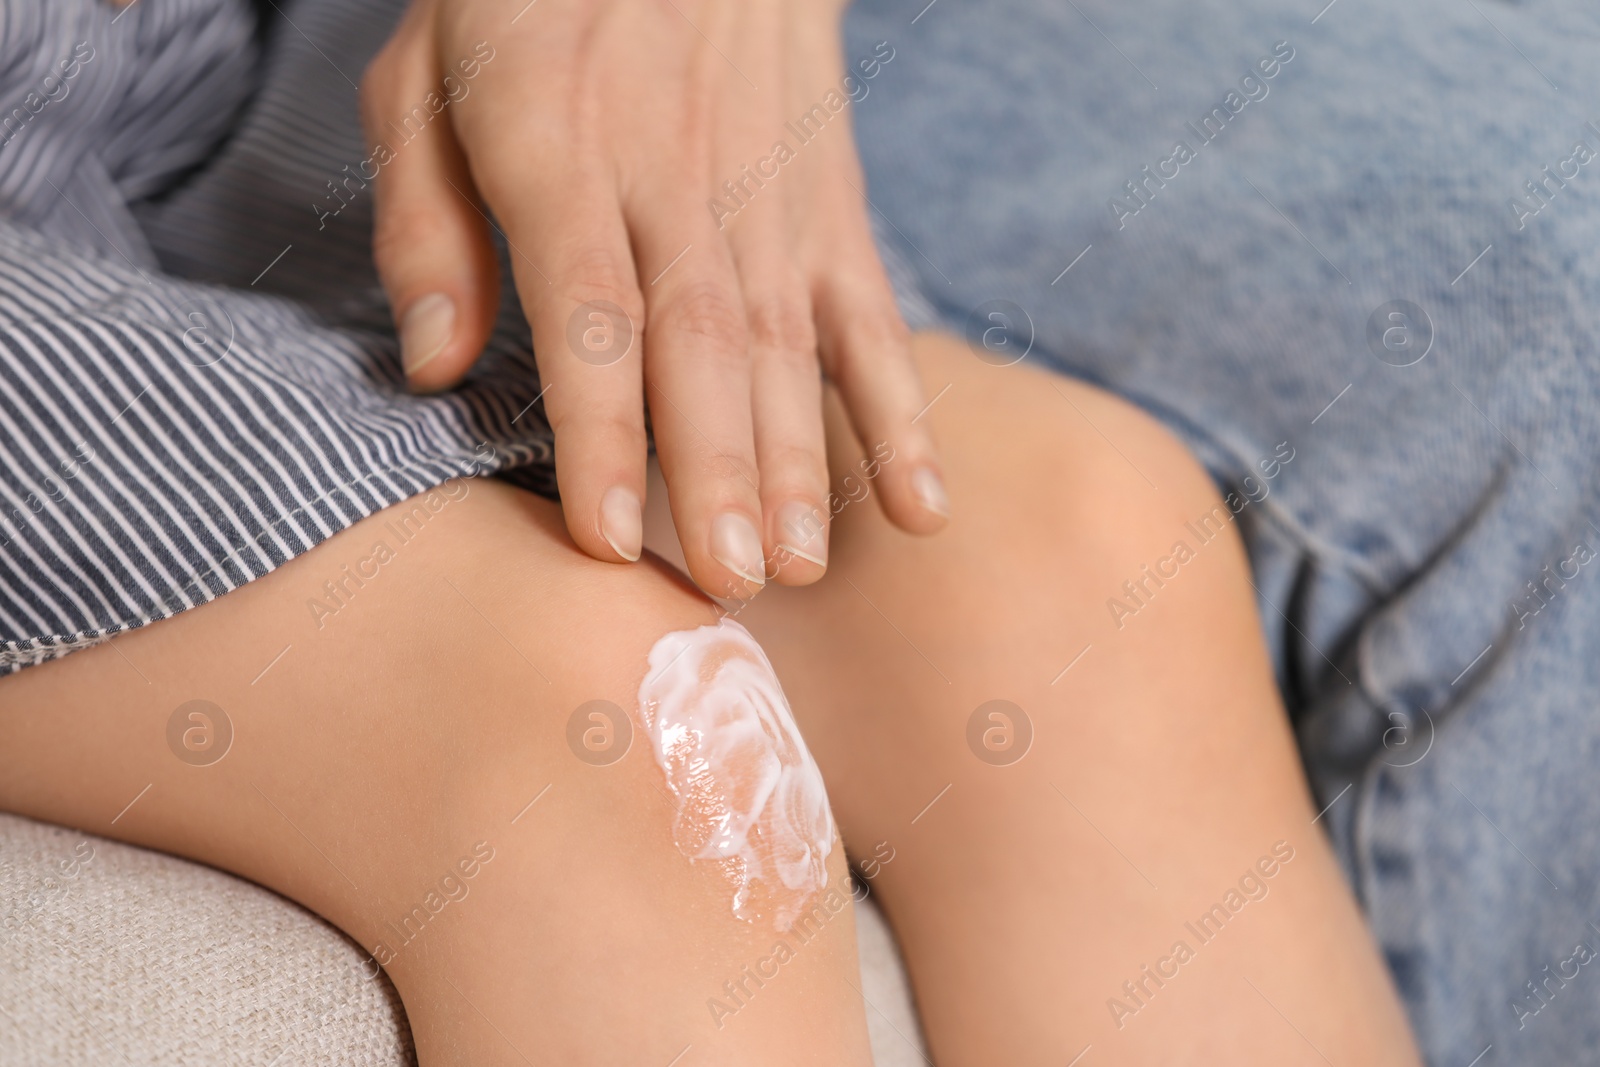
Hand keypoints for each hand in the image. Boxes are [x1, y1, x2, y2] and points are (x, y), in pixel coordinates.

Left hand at [359, 0, 948, 597]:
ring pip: (787, 343)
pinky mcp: (830, 208)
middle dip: (717, 470)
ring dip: (798, 459)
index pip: (591, 305)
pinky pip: (872, 319)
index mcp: (562, 145)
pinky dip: (901, 412)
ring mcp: (766, 198)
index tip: (609, 535)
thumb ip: (426, 220)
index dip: (602, 425)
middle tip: (730, 582)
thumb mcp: (428, 71)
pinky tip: (919, 504)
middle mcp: (675, 180)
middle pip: (702, 341)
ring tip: (799, 567)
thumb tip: (434, 368)